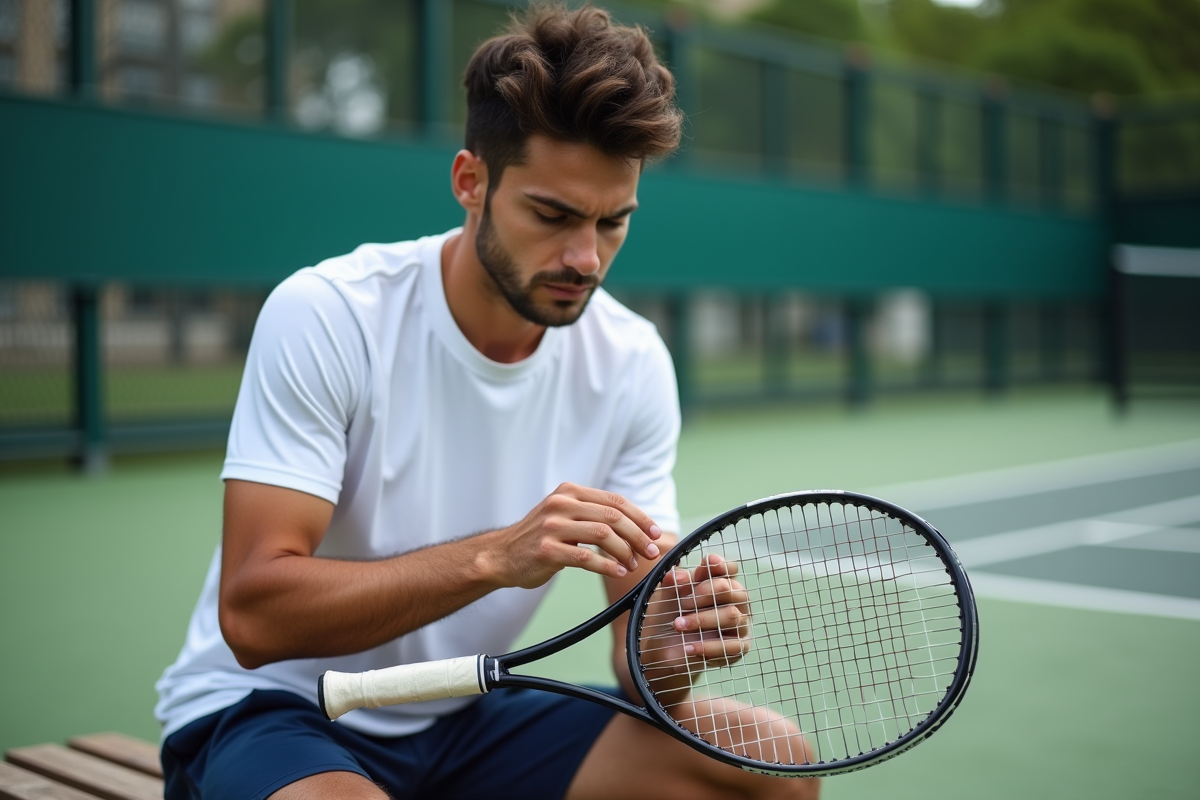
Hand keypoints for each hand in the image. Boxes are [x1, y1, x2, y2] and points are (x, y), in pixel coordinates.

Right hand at [484, 483, 663, 588]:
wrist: (501, 555)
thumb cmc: (539, 538)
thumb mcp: (564, 515)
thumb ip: (592, 514)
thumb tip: (636, 527)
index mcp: (570, 491)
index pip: (615, 500)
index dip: (640, 517)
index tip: (655, 533)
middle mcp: (561, 503)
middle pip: (613, 516)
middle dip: (638, 536)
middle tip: (651, 552)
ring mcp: (552, 526)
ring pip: (602, 535)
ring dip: (624, 552)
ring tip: (632, 565)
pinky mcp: (546, 550)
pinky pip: (585, 558)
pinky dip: (606, 566)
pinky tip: (617, 572)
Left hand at [639, 554, 751, 701]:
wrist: (662, 645)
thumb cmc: (670, 613)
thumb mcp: (667, 595)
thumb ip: (673, 582)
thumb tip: (679, 575)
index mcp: (720, 582)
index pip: (729, 569)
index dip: (721, 565)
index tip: (708, 563)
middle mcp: (736, 601)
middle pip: (731, 589)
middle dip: (705, 593)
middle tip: (682, 603)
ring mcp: (740, 624)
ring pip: (731, 615)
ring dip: (702, 619)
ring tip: (678, 624)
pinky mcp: (738, 647)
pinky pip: (730, 646)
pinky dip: (707, 647)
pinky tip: (688, 648)